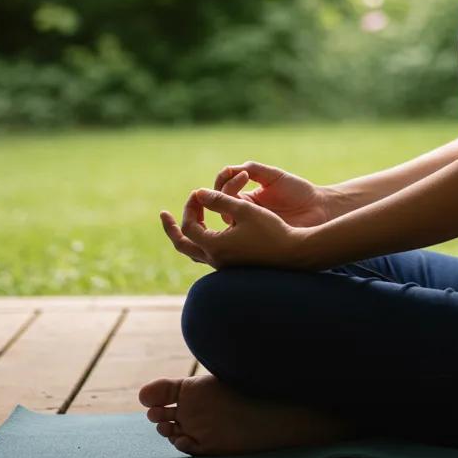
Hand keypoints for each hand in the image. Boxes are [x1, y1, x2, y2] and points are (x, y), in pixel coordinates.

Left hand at [160, 184, 311, 270]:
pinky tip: (208, 231)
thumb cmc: (271, 230)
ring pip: (194, 251)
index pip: (189, 225)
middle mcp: (215, 259)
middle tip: (163, 215)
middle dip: (172, 228)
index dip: (190, 206)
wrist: (294, 254)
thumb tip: (197, 193)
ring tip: (183, 222)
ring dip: (186, 235)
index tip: (198, 192)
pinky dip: (201, 240)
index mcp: (214, 246)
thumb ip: (219, 200)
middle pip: (182, 244)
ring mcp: (224, 265)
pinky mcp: (233, 265)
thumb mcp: (244, 210)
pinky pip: (207, 254)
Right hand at [213, 160, 333, 227]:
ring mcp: (249, 228)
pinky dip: (238, 226)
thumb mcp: (273, 176)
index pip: (223, 188)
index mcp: (246, 197)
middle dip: (219, 194)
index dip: (225, 179)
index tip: (243, 174)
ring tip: (242, 200)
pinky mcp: (256, 241)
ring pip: (227, 220)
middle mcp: (244, 213)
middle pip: (219, 204)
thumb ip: (252, 169)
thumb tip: (227, 170)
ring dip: (228, 208)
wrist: (318, 209)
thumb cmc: (298, 191)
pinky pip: (239, 236)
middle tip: (239, 181)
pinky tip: (249, 216)